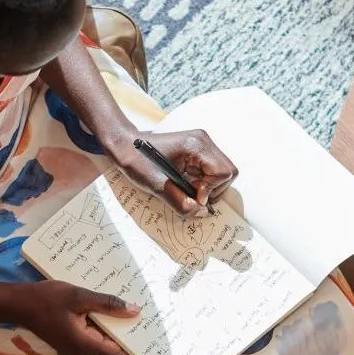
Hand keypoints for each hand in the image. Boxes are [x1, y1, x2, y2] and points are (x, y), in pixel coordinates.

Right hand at [16, 280, 137, 354]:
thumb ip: (107, 304)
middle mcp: (81, 353)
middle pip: (112, 352)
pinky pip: (93, 339)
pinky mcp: (71, 343)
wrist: (19, 304)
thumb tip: (134, 311)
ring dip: (116, 332)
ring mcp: (75, 350)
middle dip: (129, 338)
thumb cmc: (47, 299)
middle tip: (147, 322)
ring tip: (131, 312)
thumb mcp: (79, 296)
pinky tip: (109, 312)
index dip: (137, 353)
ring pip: (103, 345)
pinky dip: (103, 329)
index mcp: (84, 344)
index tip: (153, 342)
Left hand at [117, 128, 237, 215]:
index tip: (193, 197)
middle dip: (214, 190)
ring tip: (187, 189)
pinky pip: (211, 171)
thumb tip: (202, 213)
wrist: (125, 146)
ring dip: (208, 187)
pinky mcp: (197, 151)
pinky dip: (203, 183)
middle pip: (227, 172)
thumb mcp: (156, 185)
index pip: (223, 172)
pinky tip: (186, 183)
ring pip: (222, 173)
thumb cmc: (137, 161)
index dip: (211, 190)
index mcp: (196, 145)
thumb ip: (180, 202)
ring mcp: (201, 145)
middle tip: (192, 195)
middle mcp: (203, 141)